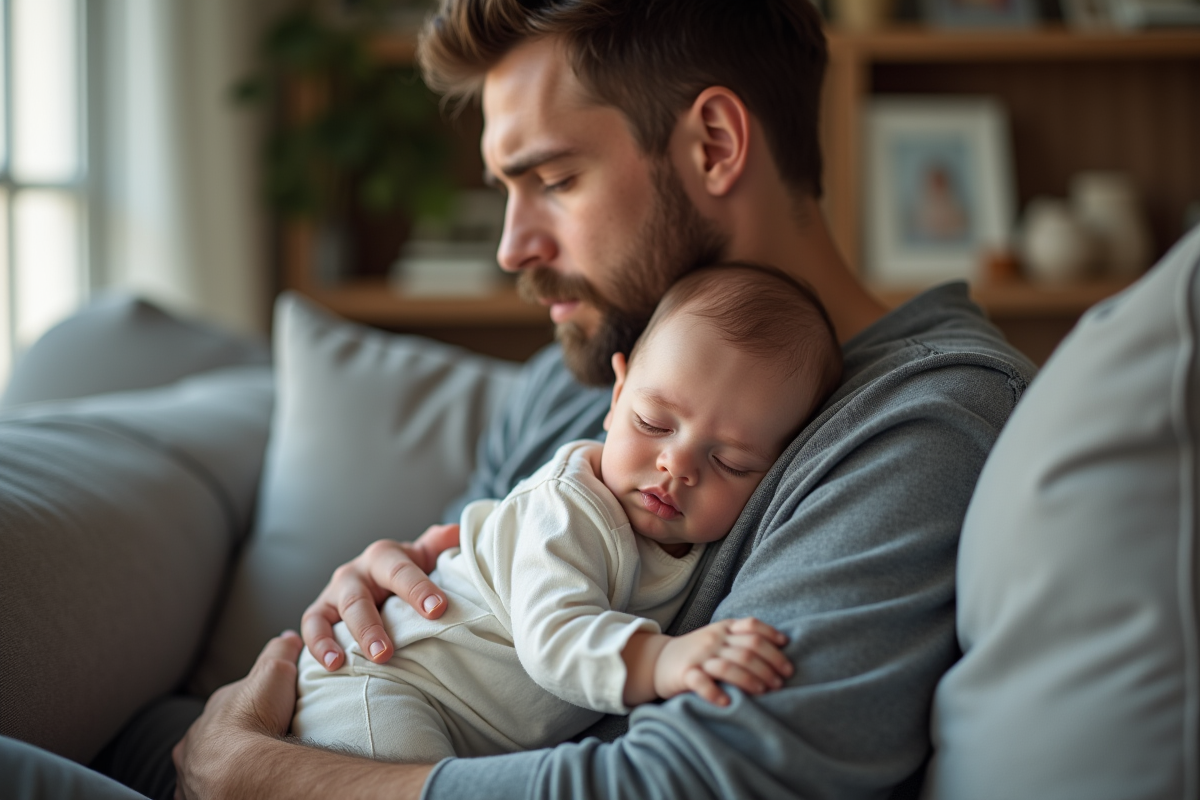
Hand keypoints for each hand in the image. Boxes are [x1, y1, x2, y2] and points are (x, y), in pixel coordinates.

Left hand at [172, 631, 303, 798]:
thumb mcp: (276, 671)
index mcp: (214, 709)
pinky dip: (211, 791)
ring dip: (217, 766)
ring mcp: (190, 770)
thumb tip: (289, 635)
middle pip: (213, 736)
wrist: (241, 769)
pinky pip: (198, 792)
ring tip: (244, 771)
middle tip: (257, 746)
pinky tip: (228, 790)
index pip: (229, 704)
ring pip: (202, 765)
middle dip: (229, 739)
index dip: (247, 707)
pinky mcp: (192, 796)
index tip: (265, 714)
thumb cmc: (257, 719)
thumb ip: (281, 650)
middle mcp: (195, 739)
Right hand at [301, 523, 459, 670]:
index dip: (418, 589)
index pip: (400, 570)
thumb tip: (457, 531)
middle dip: (373, 626)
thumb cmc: (404, 574)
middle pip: (360, 597)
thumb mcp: (422, 557)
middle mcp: (356, 571)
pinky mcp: (319, 612)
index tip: (438, 609)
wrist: (378, 582)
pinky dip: (319, 645)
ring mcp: (334, 592)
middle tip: (388, 652)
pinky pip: (312, 627)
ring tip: (370, 660)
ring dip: (354, 637)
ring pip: (340, 613)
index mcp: (383, 556)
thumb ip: (438, 545)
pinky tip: (333, 664)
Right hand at [656, 617, 791, 705]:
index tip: (786, 653)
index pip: (752, 627)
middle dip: (769, 665)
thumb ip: (742, 639)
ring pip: (729, 665)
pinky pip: (701, 682)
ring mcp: (699, 656)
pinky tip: (728, 702)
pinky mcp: (684, 674)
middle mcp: (713, 640)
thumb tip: (781, 646)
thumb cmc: (698, 652)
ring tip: (764, 692)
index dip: (772, 638)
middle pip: (748, 649)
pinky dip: (715, 692)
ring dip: (751, 679)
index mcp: (724, 628)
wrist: (658, 660)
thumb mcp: (719, 638)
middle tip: (781, 682)